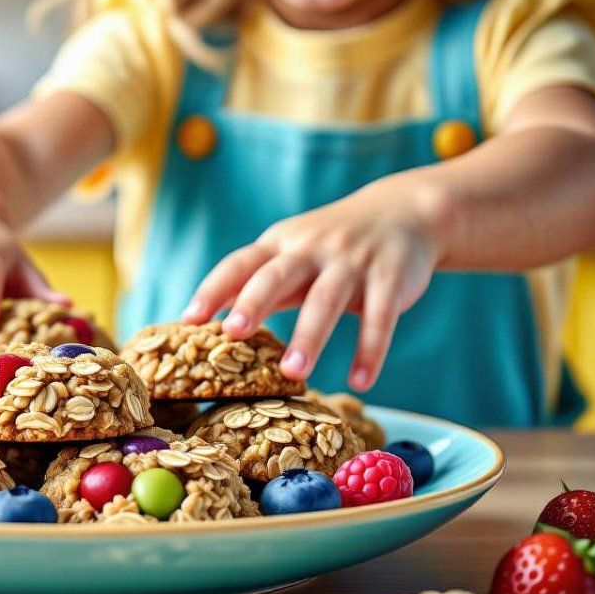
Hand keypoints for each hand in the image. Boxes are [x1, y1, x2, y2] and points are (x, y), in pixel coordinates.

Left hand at [181, 177, 451, 391]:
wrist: (406, 212)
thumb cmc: (333, 245)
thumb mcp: (293, 253)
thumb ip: (256, 281)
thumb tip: (207, 316)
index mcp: (281, 244)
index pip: (239, 264)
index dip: (213, 289)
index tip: (188, 320)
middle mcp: (312, 248)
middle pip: (278, 276)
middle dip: (254, 302)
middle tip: (234, 333)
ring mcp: (353, 261)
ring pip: (327, 300)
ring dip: (310, 337)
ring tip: (293, 375)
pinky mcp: (391, 276)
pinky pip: (380, 317)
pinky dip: (370, 350)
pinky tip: (360, 381)